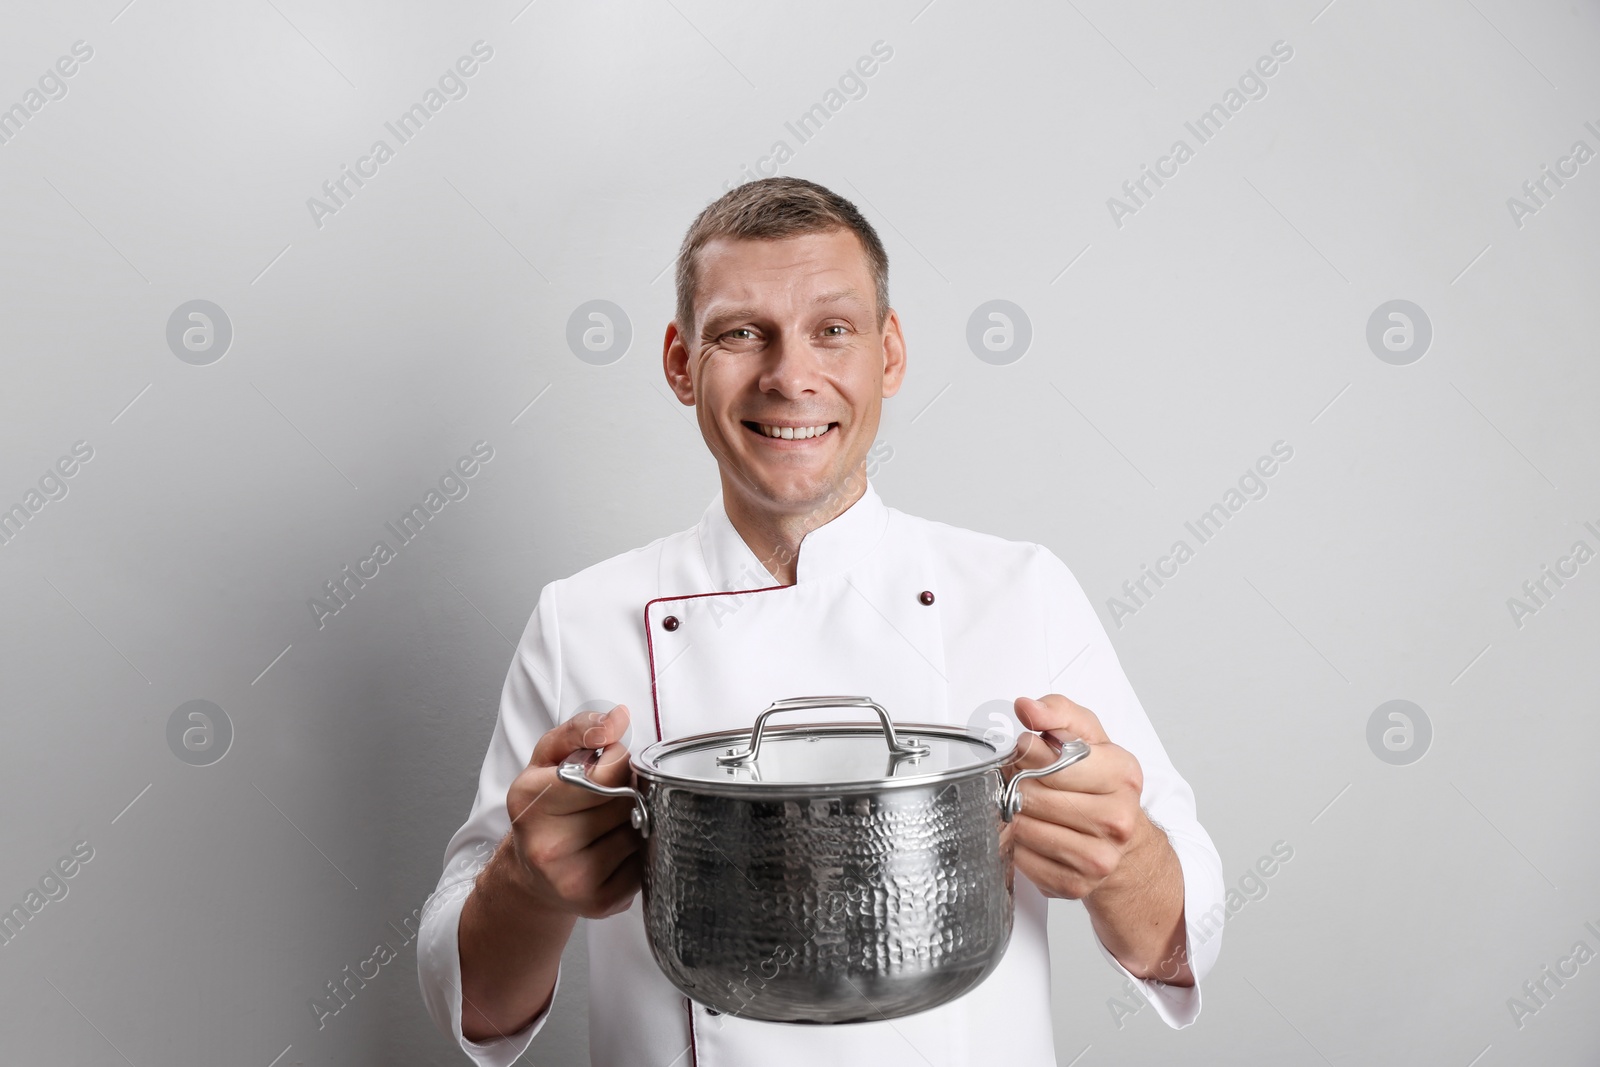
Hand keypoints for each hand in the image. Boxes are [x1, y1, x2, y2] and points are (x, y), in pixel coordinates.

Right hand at [500, 704, 642, 918]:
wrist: (531, 873)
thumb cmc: (544, 808)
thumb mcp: (548, 759)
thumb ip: (580, 728)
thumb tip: (618, 718)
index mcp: (530, 802)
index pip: (606, 773)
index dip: (617, 763)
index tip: (607, 766)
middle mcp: (546, 846)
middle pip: (626, 802)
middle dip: (628, 791)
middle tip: (610, 796)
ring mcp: (572, 879)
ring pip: (638, 832)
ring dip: (634, 821)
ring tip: (609, 823)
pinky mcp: (599, 903)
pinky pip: (645, 863)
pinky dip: (638, 852)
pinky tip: (615, 849)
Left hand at [1004, 694, 1153, 900]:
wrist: (1123, 841)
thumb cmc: (1100, 783)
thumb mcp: (1088, 737)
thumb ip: (1058, 713)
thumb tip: (1027, 708)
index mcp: (1122, 777)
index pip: (1054, 762)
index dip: (1028, 754)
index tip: (1024, 750)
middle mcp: (1116, 820)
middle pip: (1033, 795)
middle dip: (1016, 782)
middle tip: (1018, 778)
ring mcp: (1098, 857)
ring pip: (1024, 828)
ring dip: (1012, 813)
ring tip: (1023, 803)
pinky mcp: (1075, 884)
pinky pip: (1022, 859)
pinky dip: (1016, 843)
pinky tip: (1030, 831)